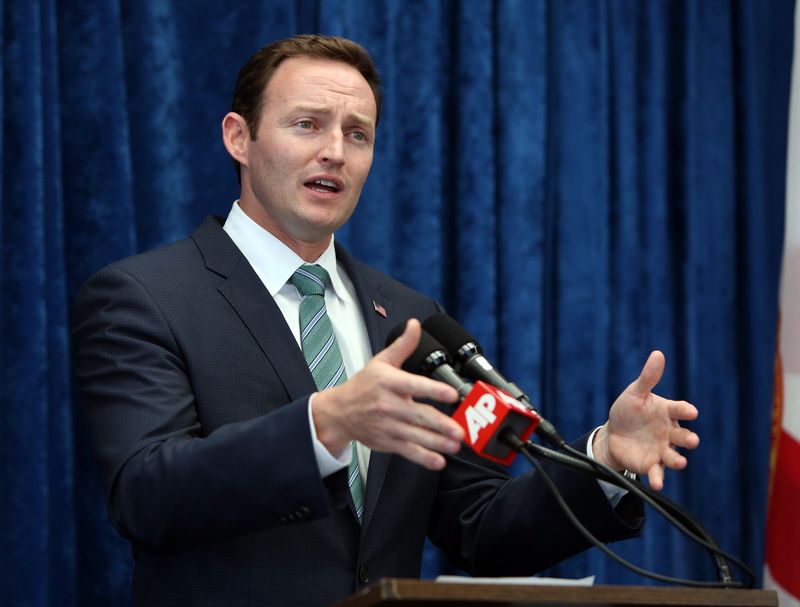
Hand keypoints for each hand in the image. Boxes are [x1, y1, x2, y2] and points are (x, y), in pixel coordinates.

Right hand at [311, 319, 463, 470]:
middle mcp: (389, 405)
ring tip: (455, 445)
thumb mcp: (381, 361)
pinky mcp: (388, 442)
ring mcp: (389, 426)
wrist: (339, 412)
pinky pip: (408, 451)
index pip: (414, 385)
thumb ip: (403, 345)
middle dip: (441, 425)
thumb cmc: (363, 386)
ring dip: (438, 443)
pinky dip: (424, 458)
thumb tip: (415, 325)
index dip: (434, 390)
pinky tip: (439, 461)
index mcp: (389, 383)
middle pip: (419, 415)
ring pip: (417, 436)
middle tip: (460, 430)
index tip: (451, 394)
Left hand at [592, 351, 698, 490]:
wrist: (614, 435)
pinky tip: (657, 482)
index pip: (679, 410)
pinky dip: (658, 478)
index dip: (685, 411)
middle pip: (682, 436)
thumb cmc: (628, 411)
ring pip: (674, 456)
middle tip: (692, 441)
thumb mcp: (635, 393)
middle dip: (687, 439)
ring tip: (679, 462)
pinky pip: (657, 472)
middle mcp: (669, 432)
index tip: (691, 412)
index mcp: (667, 412)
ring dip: (677, 460)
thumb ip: (648, 377)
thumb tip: (658, 354)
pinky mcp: (652, 464)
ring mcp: (662, 450)